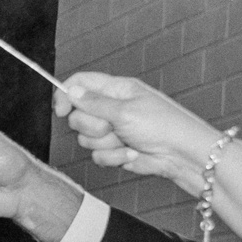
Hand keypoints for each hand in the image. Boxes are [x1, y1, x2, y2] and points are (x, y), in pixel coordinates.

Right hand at [54, 72, 224, 193]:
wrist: (180, 154)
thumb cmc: (162, 125)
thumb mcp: (125, 111)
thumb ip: (94, 103)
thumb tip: (71, 90)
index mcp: (116, 89)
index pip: (81, 83)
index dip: (66, 95)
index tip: (60, 111)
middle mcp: (112, 108)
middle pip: (78, 115)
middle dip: (92, 126)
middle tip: (112, 127)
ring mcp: (112, 130)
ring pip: (85, 139)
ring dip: (105, 144)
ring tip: (127, 141)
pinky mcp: (114, 150)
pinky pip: (97, 155)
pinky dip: (113, 157)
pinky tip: (132, 153)